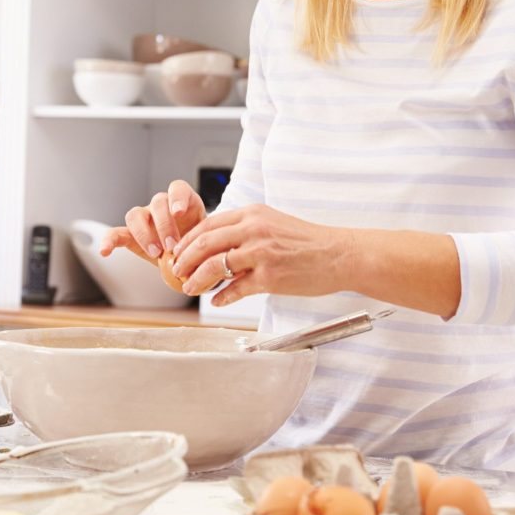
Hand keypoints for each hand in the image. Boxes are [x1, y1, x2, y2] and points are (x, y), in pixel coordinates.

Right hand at [99, 180, 207, 263]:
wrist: (189, 259)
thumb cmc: (198, 247)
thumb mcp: (207, 240)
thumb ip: (205, 240)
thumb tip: (208, 252)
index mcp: (182, 202)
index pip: (177, 188)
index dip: (177, 198)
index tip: (180, 213)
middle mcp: (161, 206)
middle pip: (157, 203)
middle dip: (164, 224)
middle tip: (172, 245)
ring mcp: (144, 219)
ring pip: (136, 214)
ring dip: (144, 233)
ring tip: (155, 253)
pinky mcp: (130, 235)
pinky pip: (116, 233)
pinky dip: (108, 240)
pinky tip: (105, 251)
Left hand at [170, 205, 351, 305]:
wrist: (339, 254)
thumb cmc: (307, 241)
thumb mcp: (272, 223)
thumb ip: (245, 230)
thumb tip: (217, 244)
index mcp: (252, 214)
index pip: (207, 224)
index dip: (187, 240)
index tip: (179, 252)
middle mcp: (254, 230)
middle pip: (204, 244)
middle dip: (184, 260)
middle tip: (176, 271)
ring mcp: (261, 254)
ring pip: (214, 266)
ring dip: (196, 279)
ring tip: (190, 288)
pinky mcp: (270, 277)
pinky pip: (236, 289)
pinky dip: (221, 297)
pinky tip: (216, 300)